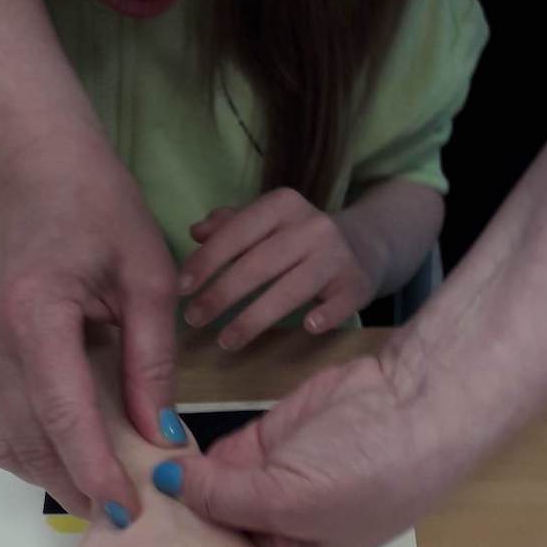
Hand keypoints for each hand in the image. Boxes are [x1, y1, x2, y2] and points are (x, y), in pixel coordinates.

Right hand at [0, 126, 179, 514]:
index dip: (96, 471)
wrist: (36, 170)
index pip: (65, 418)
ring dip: (49, 479)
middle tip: (124, 518)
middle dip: (76, 487)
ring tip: (100, 499)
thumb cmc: (97, 209)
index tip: (128, 510)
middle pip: (30, 442)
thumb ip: (153, 360)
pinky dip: (28, 455)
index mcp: (35, 319)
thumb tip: (162, 433)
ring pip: (5, 443)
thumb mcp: (147, 278)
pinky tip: (68, 465)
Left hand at [155, 334, 479, 546]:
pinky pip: (201, 465)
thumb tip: (161, 482)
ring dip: (161, 506)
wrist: (412, 401)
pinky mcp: (250, 451)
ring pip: (195, 508)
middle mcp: (269, 542)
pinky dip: (171, 463)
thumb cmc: (375, 472)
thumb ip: (223, 495)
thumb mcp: (293, 500)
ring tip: (106, 505)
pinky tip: (131, 464)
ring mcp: (257, 494)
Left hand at [179, 191, 379, 350]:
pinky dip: (326, 315)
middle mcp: (312, 226)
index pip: (238, 232)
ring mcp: (337, 256)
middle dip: (222, 294)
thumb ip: (231, 225)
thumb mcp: (268, 222)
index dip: (208, 261)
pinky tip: (308, 327)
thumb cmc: (301, 238)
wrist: (365, 245)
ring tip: (225, 341)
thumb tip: (196, 232)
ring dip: (255, 318)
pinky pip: (339, 303)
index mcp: (284, 205)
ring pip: (291, 289)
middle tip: (194, 319)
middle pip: (260, 263)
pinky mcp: (357, 284)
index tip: (182, 288)